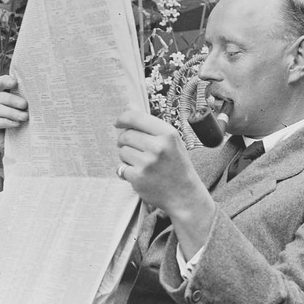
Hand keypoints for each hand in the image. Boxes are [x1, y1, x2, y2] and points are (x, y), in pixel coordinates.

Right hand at [0, 73, 27, 154]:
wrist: (17, 148)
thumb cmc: (23, 129)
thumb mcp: (25, 114)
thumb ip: (26, 106)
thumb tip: (38, 97)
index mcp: (2, 96)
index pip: (1, 83)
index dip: (6, 81)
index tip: (15, 83)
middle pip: (0, 96)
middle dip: (13, 100)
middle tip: (25, 106)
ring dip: (11, 113)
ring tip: (24, 118)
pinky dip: (5, 122)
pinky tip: (15, 124)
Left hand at [115, 108, 214, 256]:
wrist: (184, 195)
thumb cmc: (177, 166)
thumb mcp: (172, 142)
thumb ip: (152, 127)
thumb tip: (129, 108)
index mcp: (168, 134)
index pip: (136, 118)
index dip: (123, 118)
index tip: (118, 122)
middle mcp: (158, 147)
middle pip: (126, 136)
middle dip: (125, 141)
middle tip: (133, 148)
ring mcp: (147, 163)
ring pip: (122, 152)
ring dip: (127, 157)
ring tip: (142, 164)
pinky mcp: (138, 177)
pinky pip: (121, 168)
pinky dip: (127, 171)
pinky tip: (141, 175)